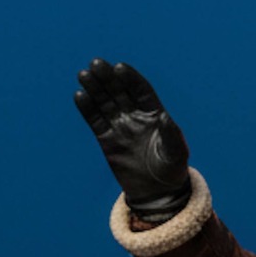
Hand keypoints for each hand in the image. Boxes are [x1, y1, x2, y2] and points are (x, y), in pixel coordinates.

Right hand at [74, 58, 191, 220]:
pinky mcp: (106, 140)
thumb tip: (165, 117)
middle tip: (96, 64)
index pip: (141, 90)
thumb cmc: (172, 170)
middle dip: (108, 78)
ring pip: (105, 103)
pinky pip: (95, 121)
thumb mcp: (176, 153)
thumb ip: (171, 135)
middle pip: (120, 92)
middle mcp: (136, 116)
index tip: (119, 67)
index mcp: (155, 114)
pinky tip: (79, 95)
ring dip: (94, 88)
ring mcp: (120, 127)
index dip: (130, 78)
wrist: (157, 192)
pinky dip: (87, 108)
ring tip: (84, 75)